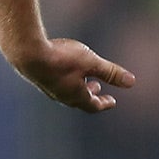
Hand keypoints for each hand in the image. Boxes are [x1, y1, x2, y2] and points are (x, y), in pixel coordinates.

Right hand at [11, 37, 134, 112]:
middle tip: (100, 90)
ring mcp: (49, 88)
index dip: (104, 104)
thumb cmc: (61, 58)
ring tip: (86, 79)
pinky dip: (68, 81)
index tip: (112, 101)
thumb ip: (111, 72)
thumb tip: (131, 82)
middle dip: (92, 96)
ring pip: (68, 92)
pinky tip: (66, 70)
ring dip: (79, 88)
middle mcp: (62, 96)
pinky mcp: (40, 78)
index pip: (93, 105)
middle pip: (80, 100)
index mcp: (76, 96)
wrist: (26, 53)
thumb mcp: (91, 62)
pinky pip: (58, 84)